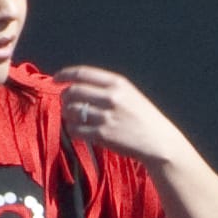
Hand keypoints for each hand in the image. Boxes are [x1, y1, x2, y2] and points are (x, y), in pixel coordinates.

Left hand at [52, 65, 194, 168]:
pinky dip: (73, 130)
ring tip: (73, 119)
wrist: (160, 143)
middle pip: (74, 91)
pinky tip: (78, 131)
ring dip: (68, 115)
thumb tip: (76, 87)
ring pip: (72, 111)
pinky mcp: (104, 134)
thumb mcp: (131, 95)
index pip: (82, 73)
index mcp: (118, 84)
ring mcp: (107, 116)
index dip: (65, 74)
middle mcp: (112, 97)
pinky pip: (76, 129)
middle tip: (66, 103)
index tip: (56, 79)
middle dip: (65, 97)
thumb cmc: (145, 120)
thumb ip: (107, 89)